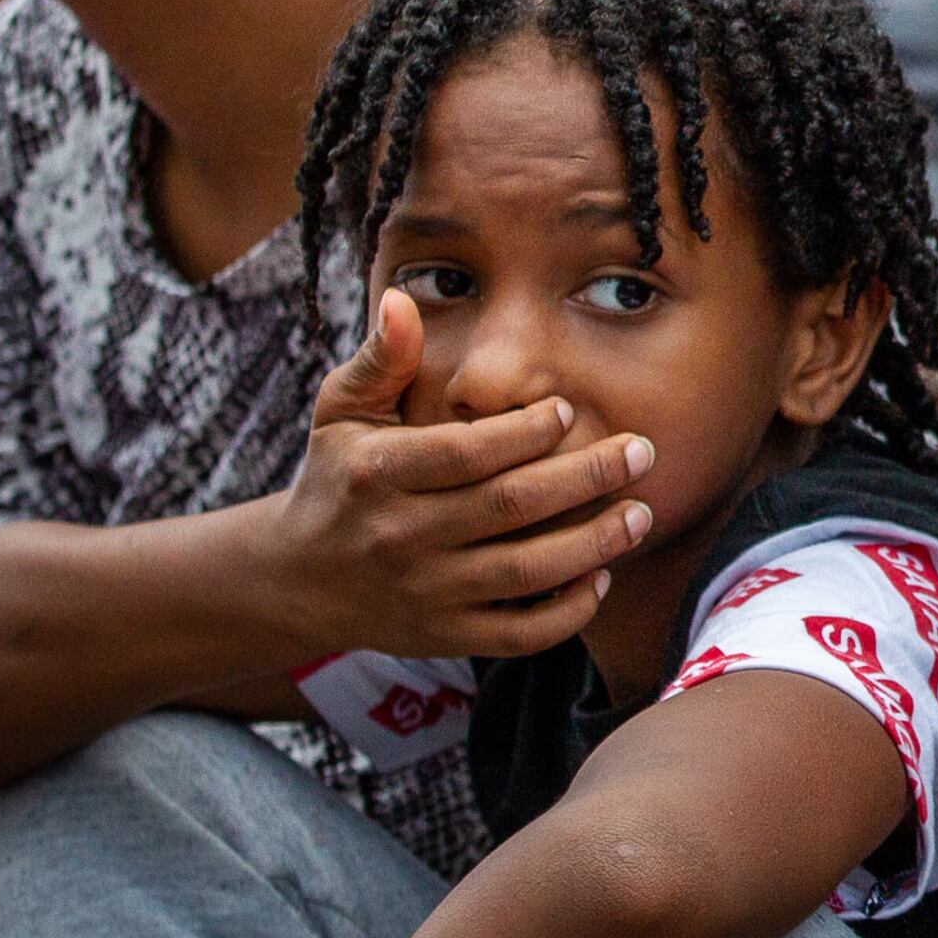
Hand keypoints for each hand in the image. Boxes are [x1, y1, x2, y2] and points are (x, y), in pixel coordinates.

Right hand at [255, 291, 656, 660]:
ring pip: (524, 573)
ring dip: (593, 545)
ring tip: (641, 515)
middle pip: (509, 507)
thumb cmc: (336, 478)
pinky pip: (515, 634)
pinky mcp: (443, 637)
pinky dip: (564, 614)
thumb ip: (381, 358)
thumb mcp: (340, 412)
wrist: (296, 580)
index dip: (524, 432)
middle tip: (640, 451)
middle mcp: (401, 536)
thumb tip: (404, 299)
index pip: (466, 452)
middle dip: (584, 477)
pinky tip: (598, 580)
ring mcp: (424, 593)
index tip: (567, 409)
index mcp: (378, 473)